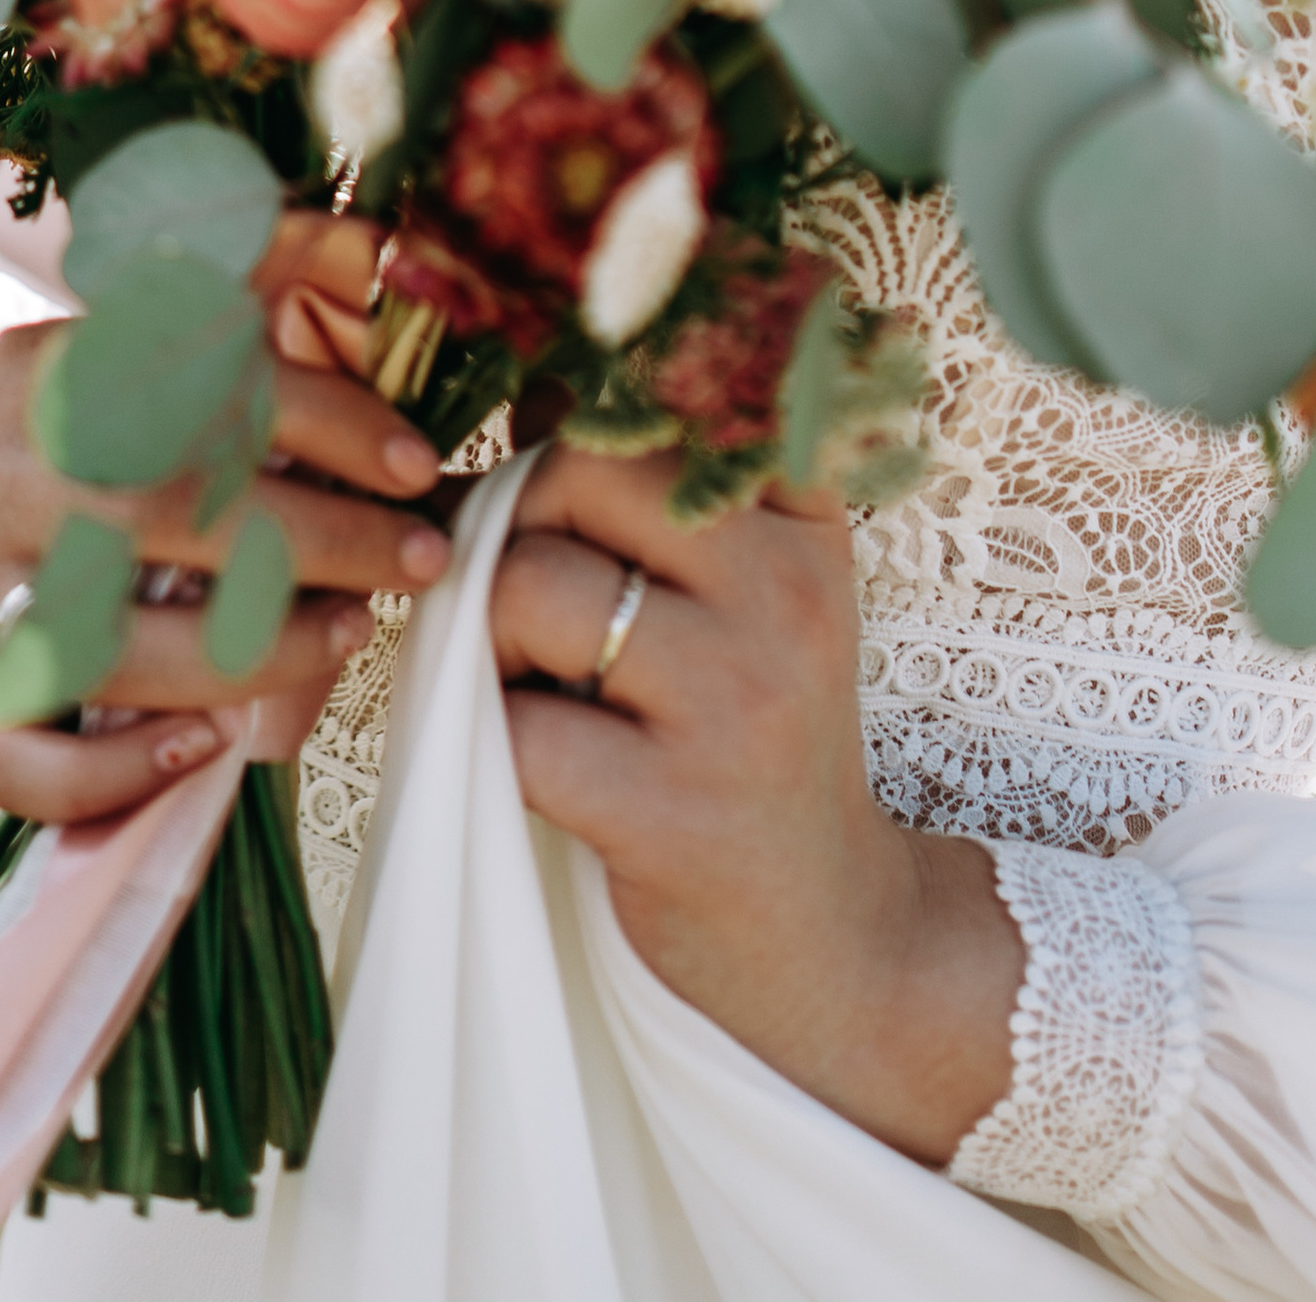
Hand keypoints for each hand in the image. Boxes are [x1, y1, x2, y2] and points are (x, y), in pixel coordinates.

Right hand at [0, 214, 449, 823]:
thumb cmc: (67, 419)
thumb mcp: (129, 337)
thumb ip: (236, 307)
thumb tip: (376, 250)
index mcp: (56, 372)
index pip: (210, 386)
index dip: (332, 426)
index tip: (418, 465)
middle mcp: (5, 477)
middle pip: (180, 514)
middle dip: (330, 543)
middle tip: (420, 558)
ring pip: (118, 647)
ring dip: (260, 654)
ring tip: (348, 631)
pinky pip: (25, 762)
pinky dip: (122, 770)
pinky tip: (208, 743)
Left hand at [489, 448, 1018, 1166]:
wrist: (828, 931)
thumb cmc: (751, 738)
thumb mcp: (744, 593)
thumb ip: (654, 487)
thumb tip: (539, 383)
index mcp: (804, 521)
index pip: (666, 400)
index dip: (574, 426)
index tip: (552, 477)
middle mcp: (786, 592)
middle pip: (580, 471)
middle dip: (511, 520)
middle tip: (518, 592)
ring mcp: (736, 702)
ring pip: (531, 589)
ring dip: (487, 633)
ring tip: (525, 677)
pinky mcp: (676, 811)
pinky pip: (520, 728)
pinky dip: (493, 737)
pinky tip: (536, 760)